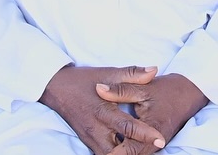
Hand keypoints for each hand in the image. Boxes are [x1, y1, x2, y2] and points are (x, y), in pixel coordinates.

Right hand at [39, 65, 167, 154]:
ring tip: (142, 149)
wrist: (56, 87)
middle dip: (134, 151)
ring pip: (110, 154)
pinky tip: (127, 148)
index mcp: (102, 110)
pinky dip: (116, 152)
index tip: (161, 139)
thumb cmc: (84, 80)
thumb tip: (154, 71)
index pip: (127, 127)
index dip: (145, 134)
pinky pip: (103, 153)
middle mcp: (95, 128)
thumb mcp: (108, 73)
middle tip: (154, 148)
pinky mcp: (87, 141)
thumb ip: (132, 74)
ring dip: (125, 153)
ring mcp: (90, 137)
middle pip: (118, 150)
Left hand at [95, 73, 207, 153]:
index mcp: (151, 131)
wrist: (191, 92)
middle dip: (113, 153)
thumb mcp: (142, 88)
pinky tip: (116, 143)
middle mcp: (154, 144)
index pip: (126, 151)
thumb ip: (119, 90)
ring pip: (134, 154)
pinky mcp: (155, 142)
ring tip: (103, 148)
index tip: (98, 150)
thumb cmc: (168, 90)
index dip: (110, 153)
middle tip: (98, 150)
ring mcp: (155, 145)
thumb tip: (98, 88)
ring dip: (120, 151)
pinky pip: (139, 150)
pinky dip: (127, 148)